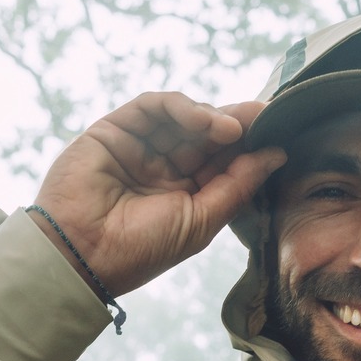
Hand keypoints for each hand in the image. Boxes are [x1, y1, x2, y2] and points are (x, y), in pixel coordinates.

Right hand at [31, 93, 285, 296]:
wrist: (82, 253)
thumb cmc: (141, 248)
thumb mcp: (202, 220)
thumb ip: (239, 185)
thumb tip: (277, 155)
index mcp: (184, 194)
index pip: (222, 161)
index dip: (248, 146)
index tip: (276, 132)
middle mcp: (162, 169)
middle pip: (206, 135)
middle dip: (236, 124)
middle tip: (263, 116)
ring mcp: (138, 147)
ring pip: (182, 117)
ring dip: (211, 116)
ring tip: (233, 127)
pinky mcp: (114, 130)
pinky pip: (152, 107)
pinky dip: (181, 107)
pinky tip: (205, 120)